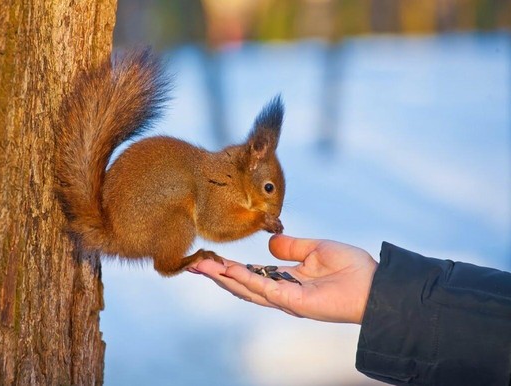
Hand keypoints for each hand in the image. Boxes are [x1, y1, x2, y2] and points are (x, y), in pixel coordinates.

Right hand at [191, 234, 377, 323]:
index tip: (207, 257)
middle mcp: (281, 293)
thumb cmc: (351, 268)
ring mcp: (285, 299)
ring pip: (245, 289)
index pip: (250, 275)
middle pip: (240, 286)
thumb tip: (269, 244)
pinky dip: (243, 279)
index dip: (227, 268)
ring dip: (221, 278)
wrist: (374, 284)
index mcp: (286, 281)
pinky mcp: (293, 301)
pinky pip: (263, 288)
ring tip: (199, 266)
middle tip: (192, 264)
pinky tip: (226, 269)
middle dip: (216, 275)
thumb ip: (291, 247)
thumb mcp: (315, 249)